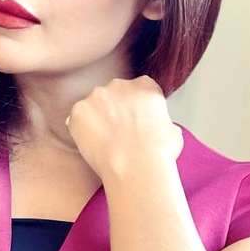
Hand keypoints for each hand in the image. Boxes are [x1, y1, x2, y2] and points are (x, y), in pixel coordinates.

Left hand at [65, 75, 183, 184]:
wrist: (137, 165)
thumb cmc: (158, 153)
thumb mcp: (174, 132)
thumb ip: (164, 123)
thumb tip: (164, 129)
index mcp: (145, 86)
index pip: (137, 90)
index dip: (134, 108)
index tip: (135, 124)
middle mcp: (120, 84)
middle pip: (112, 95)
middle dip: (113, 112)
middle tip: (117, 135)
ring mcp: (97, 96)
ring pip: (92, 107)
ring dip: (96, 121)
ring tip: (105, 143)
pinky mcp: (79, 111)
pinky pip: (75, 120)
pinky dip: (80, 132)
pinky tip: (92, 146)